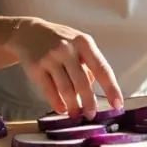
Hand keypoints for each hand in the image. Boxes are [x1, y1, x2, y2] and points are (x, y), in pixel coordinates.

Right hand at [6, 17, 122, 118]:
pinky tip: (62, 109)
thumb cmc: (60, 40)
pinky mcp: (36, 68)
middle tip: (91, 114)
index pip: (102, 68)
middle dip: (89, 102)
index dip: (111, 88)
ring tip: (76, 114)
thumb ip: (88, 65)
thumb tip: (91, 92)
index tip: (118, 104)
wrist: (28, 32)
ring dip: (73, 106)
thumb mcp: (78, 44)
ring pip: (66, 89)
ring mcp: (50, 58)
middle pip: (82, 82)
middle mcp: (67, 49)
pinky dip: (57, 103)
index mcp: (84, 43)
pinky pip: (49, 91)